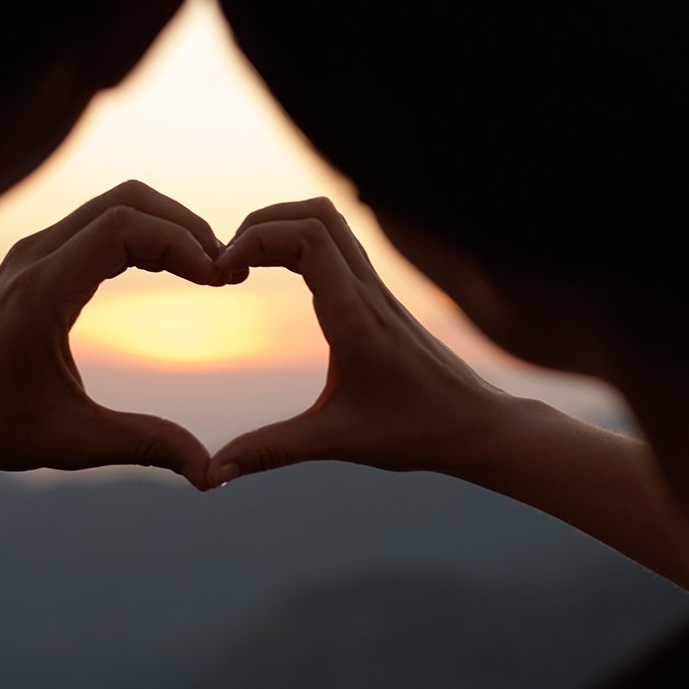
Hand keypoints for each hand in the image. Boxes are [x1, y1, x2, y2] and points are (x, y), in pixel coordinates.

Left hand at [0, 180, 236, 489]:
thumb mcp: (72, 440)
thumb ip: (145, 445)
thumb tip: (210, 472)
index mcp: (43, 291)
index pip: (121, 227)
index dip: (178, 242)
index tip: (217, 279)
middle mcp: (36, 256)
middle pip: (125, 201)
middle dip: (184, 226)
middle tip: (225, 268)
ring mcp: (34, 251)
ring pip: (114, 205)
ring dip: (166, 226)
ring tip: (207, 268)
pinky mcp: (37, 257)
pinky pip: (99, 223)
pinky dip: (142, 234)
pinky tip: (171, 267)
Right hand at [206, 198, 511, 486]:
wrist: (474, 425)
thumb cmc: (414, 432)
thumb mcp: (335, 441)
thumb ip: (270, 451)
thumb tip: (213, 473)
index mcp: (354, 316)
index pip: (307, 238)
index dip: (256, 240)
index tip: (223, 274)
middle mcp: (367, 292)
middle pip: (315, 215)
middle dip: (262, 224)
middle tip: (227, 263)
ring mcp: (376, 290)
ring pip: (330, 223)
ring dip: (282, 227)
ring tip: (245, 263)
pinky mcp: (379, 297)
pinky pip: (338, 245)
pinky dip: (300, 242)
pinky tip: (277, 273)